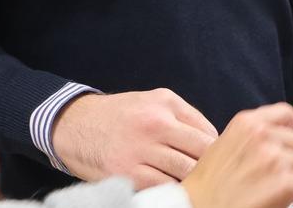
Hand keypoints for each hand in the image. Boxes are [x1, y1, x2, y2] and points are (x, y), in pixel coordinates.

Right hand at [52, 89, 217, 187]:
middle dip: (208, 169)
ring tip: (191, 185)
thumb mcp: (153, 101)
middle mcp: (155, 124)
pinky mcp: (126, 173)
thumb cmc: (121, 116)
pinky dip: (170, 191)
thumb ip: (185, 117)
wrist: (75, 125)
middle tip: (208, 178)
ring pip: (185, 173)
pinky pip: (162, 187)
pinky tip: (169, 188)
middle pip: (201, 154)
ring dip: (191, 182)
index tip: (214, 162)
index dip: (216, 152)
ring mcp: (140, 150)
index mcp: (165, 104)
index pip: (208, 134)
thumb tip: (214, 142)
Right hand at [182, 103, 292, 207]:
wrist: (196, 207)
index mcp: (246, 123)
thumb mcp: (225, 145)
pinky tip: (288, 195)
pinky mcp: (284, 183)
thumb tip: (280, 140)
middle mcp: (262, 135)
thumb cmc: (207, 184)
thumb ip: (251, 136)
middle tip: (280, 173)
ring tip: (273, 187)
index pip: (285, 113)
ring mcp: (274, 158)